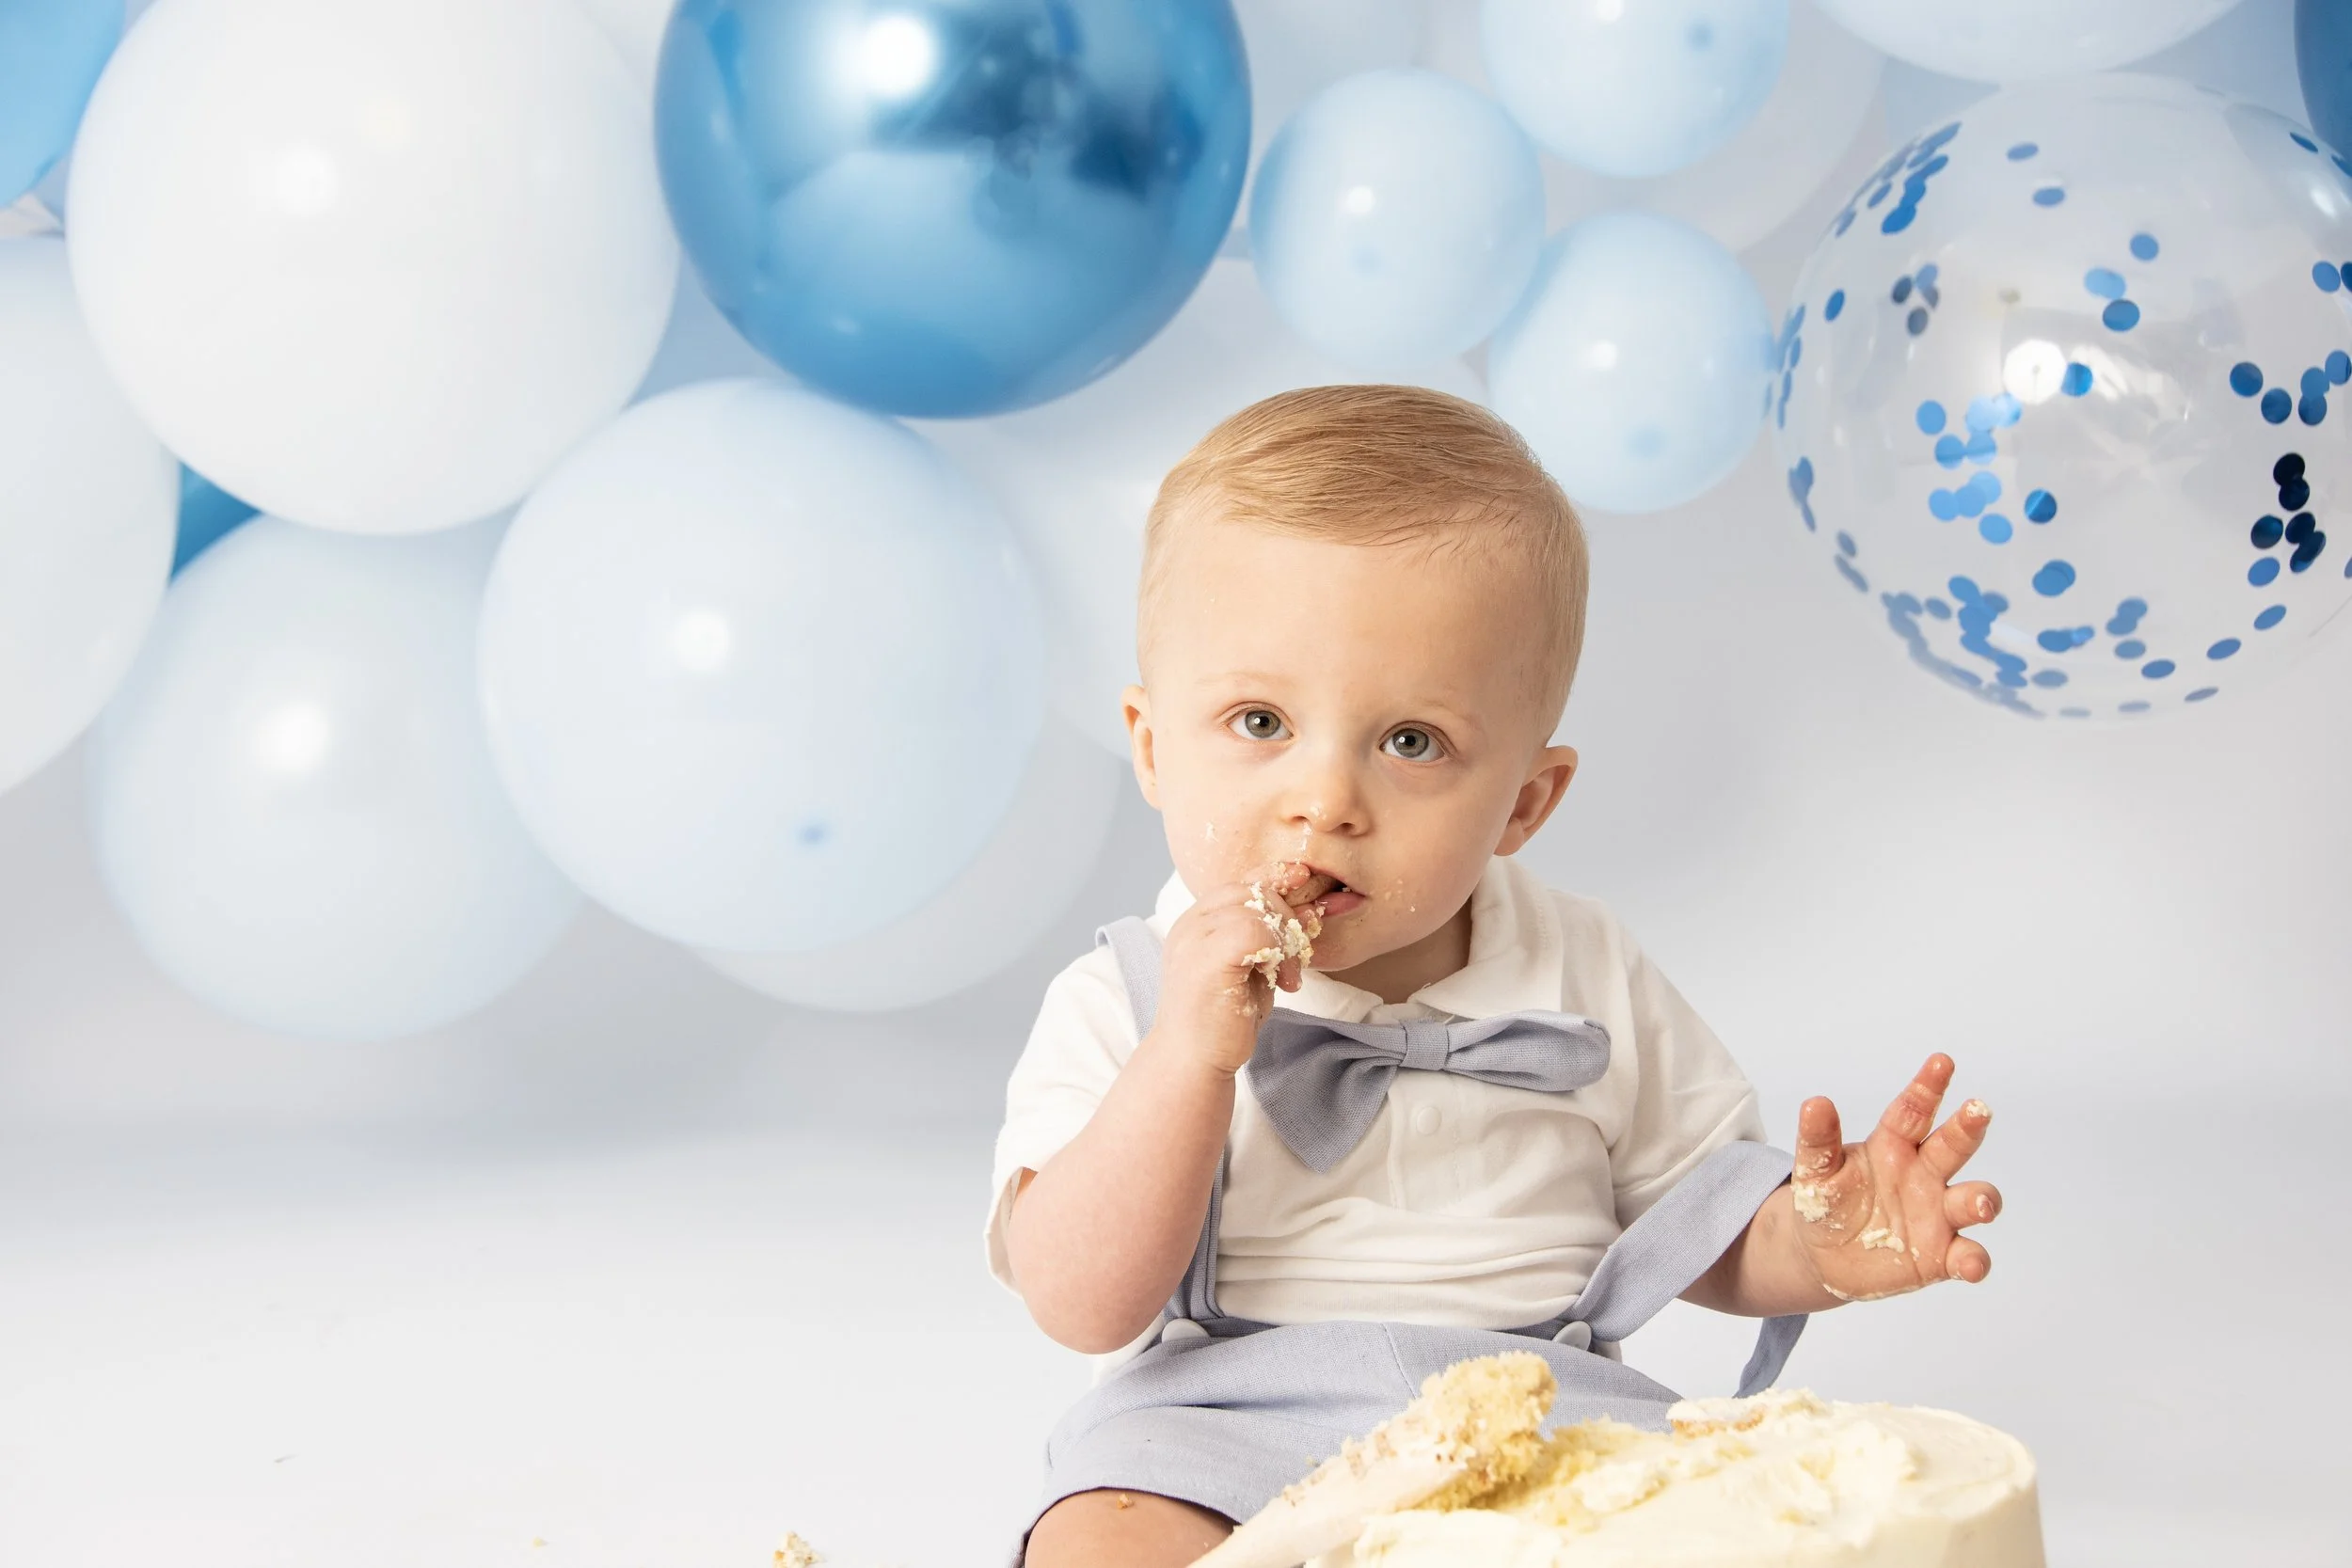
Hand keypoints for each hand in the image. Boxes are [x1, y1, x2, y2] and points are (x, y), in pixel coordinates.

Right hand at [1153, 862, 1333, 1076]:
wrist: (1193, 1062)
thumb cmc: (1223, 1020)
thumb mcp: (1253, 967)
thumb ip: (1272, 935)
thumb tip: (1312, 906)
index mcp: (1198, 921)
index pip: (1242, 882)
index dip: (1276, 882)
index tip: (1304, 894)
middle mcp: (1191, 923)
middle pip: (1253, 890)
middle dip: (1286, 918)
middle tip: (1295, 959)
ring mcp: (1194, 939)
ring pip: (1257, 906)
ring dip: (1285, 939)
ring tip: (1286, 975)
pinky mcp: (1206, 959)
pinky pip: (1255, 930)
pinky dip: (1278, 951)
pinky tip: (1280, 981)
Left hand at [1790, 1054, 2000, 1303]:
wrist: (1823, 1257)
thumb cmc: (1827, 1203)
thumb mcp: (1815, 1171)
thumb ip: (1818, 1140)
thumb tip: (1815, 1102)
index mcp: (1893, 1146)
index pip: (1913, 1111)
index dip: (1928, 1086)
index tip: (1942, 1061)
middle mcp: (1924, 1175)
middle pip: (1952, 1147)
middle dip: (1967, 1128)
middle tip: (1978, 1110)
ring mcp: (1937, 1215)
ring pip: (1972, 1200)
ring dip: (1982, 1199)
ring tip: (1978, 1204)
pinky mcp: (1942, 1255)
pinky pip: (1968, 1255)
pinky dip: (1974, 1260)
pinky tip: (1971, 1264)